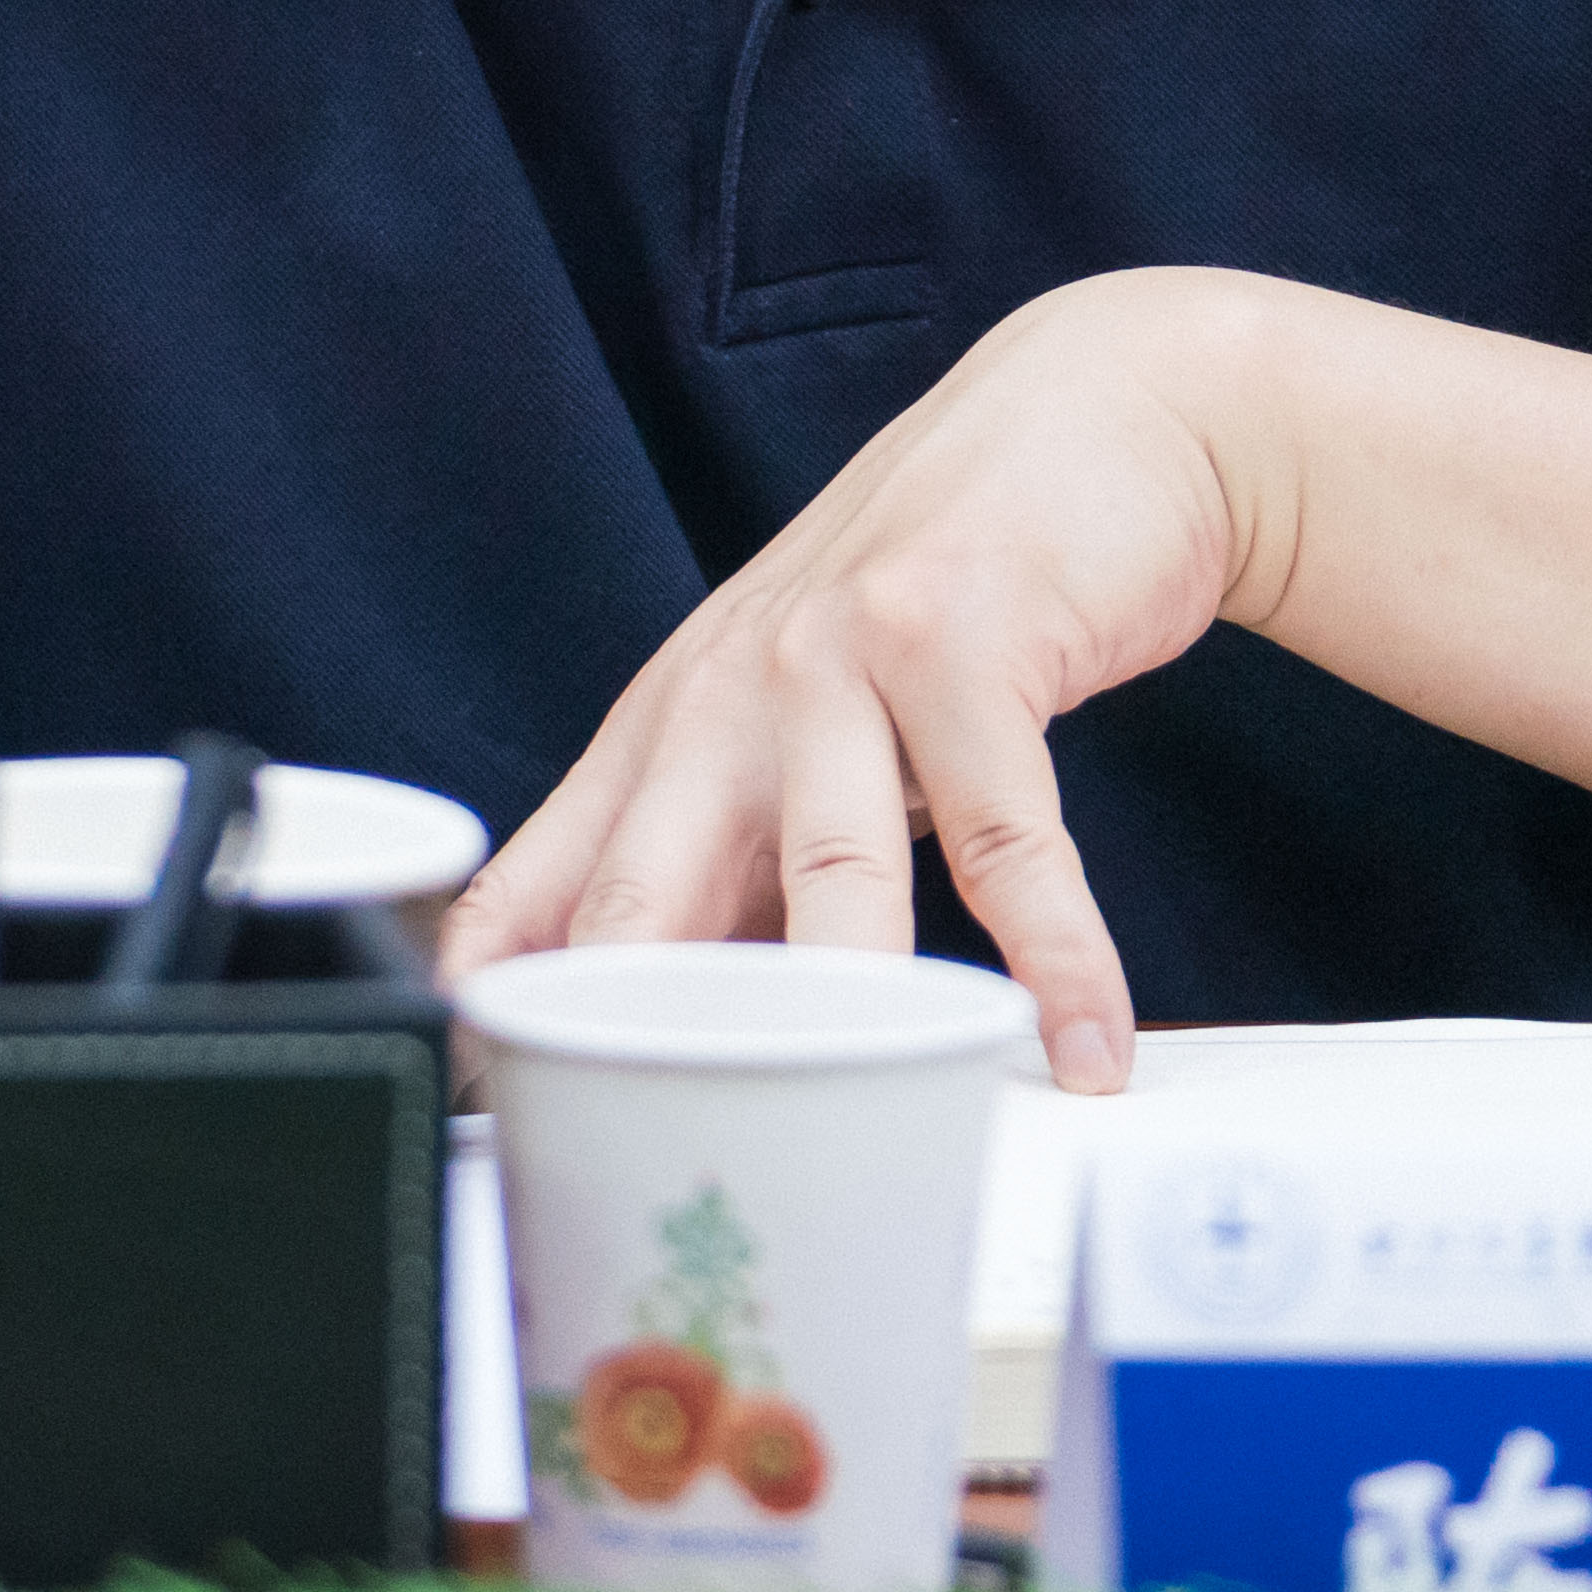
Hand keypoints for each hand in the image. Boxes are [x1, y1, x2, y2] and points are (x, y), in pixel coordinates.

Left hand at [440, 268, 1286, 1091]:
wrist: (1090, 413)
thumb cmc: (939, 592)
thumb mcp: (803, 716)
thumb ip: (743, 855)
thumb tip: (689, 1035)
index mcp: (669, 725)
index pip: (540, 888)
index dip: (502, 1010)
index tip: (502, 1126)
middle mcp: (729, 689)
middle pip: (647, 901)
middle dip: (648, 1044)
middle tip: (679, 1178)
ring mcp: (841, 654)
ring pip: (830, 880)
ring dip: (872, 1017)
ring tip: (908, 1128)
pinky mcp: (964, 638)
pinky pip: (1011, 842)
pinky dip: (1058, 960)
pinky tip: (1087, 1043)